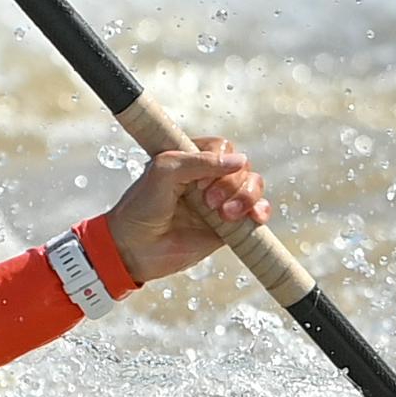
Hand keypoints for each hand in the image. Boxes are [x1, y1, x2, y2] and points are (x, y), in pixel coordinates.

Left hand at [105, 137, 269, 285]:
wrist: (134, 248)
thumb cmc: (141, 207)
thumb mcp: (163, 173)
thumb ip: (199, 162)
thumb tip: (240, 160)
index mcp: (190, 158)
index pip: (223, 147)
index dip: (219, 161)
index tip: (199, 181)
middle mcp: (208, 177)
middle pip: (242, 167)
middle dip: (232, 183)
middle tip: (208, 201)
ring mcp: (220, 201)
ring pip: (253, 186)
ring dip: (247, 197)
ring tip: (225, 214)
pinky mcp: (229, 226)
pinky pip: (257, 212)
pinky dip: (261, 212)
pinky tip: (254, 218)